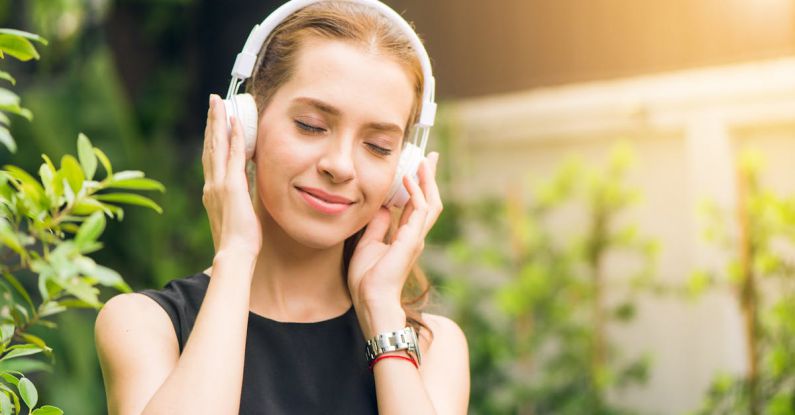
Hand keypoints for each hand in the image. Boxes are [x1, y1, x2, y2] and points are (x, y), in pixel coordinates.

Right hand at [201, 94, 261, 259]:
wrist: (234, 254)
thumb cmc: (239, 240)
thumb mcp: (238, 213)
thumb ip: (239, 197)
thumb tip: (247, 187)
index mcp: (213, 191)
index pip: (212, 157)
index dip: (213, 137)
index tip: (216, 120)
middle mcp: (212, 184)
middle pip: (211, 145)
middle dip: (213, 121)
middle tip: (215, 101)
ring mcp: (220, 184)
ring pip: (218, 145)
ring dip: (219, 122)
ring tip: (221, 102)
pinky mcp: (232, 186)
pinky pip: (234, 156)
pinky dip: (234, 138)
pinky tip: (236, 123)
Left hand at [347, 152, 441, 308]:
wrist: (372, 298)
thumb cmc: (368, 279)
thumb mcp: (368, 244)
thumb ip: (377, 225)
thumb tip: (382, 207)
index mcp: (405, 236)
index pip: (416, 205)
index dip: (417, 186)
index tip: (416, 167)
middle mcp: (415, 235)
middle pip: (429, 200)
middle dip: (429, 178)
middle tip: (429, 157)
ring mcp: (416, 237)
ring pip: (430, 202)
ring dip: (428, 180)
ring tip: (425, 161)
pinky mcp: (412, 239)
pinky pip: (420, 210)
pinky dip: (416, 192)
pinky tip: (408, 178)